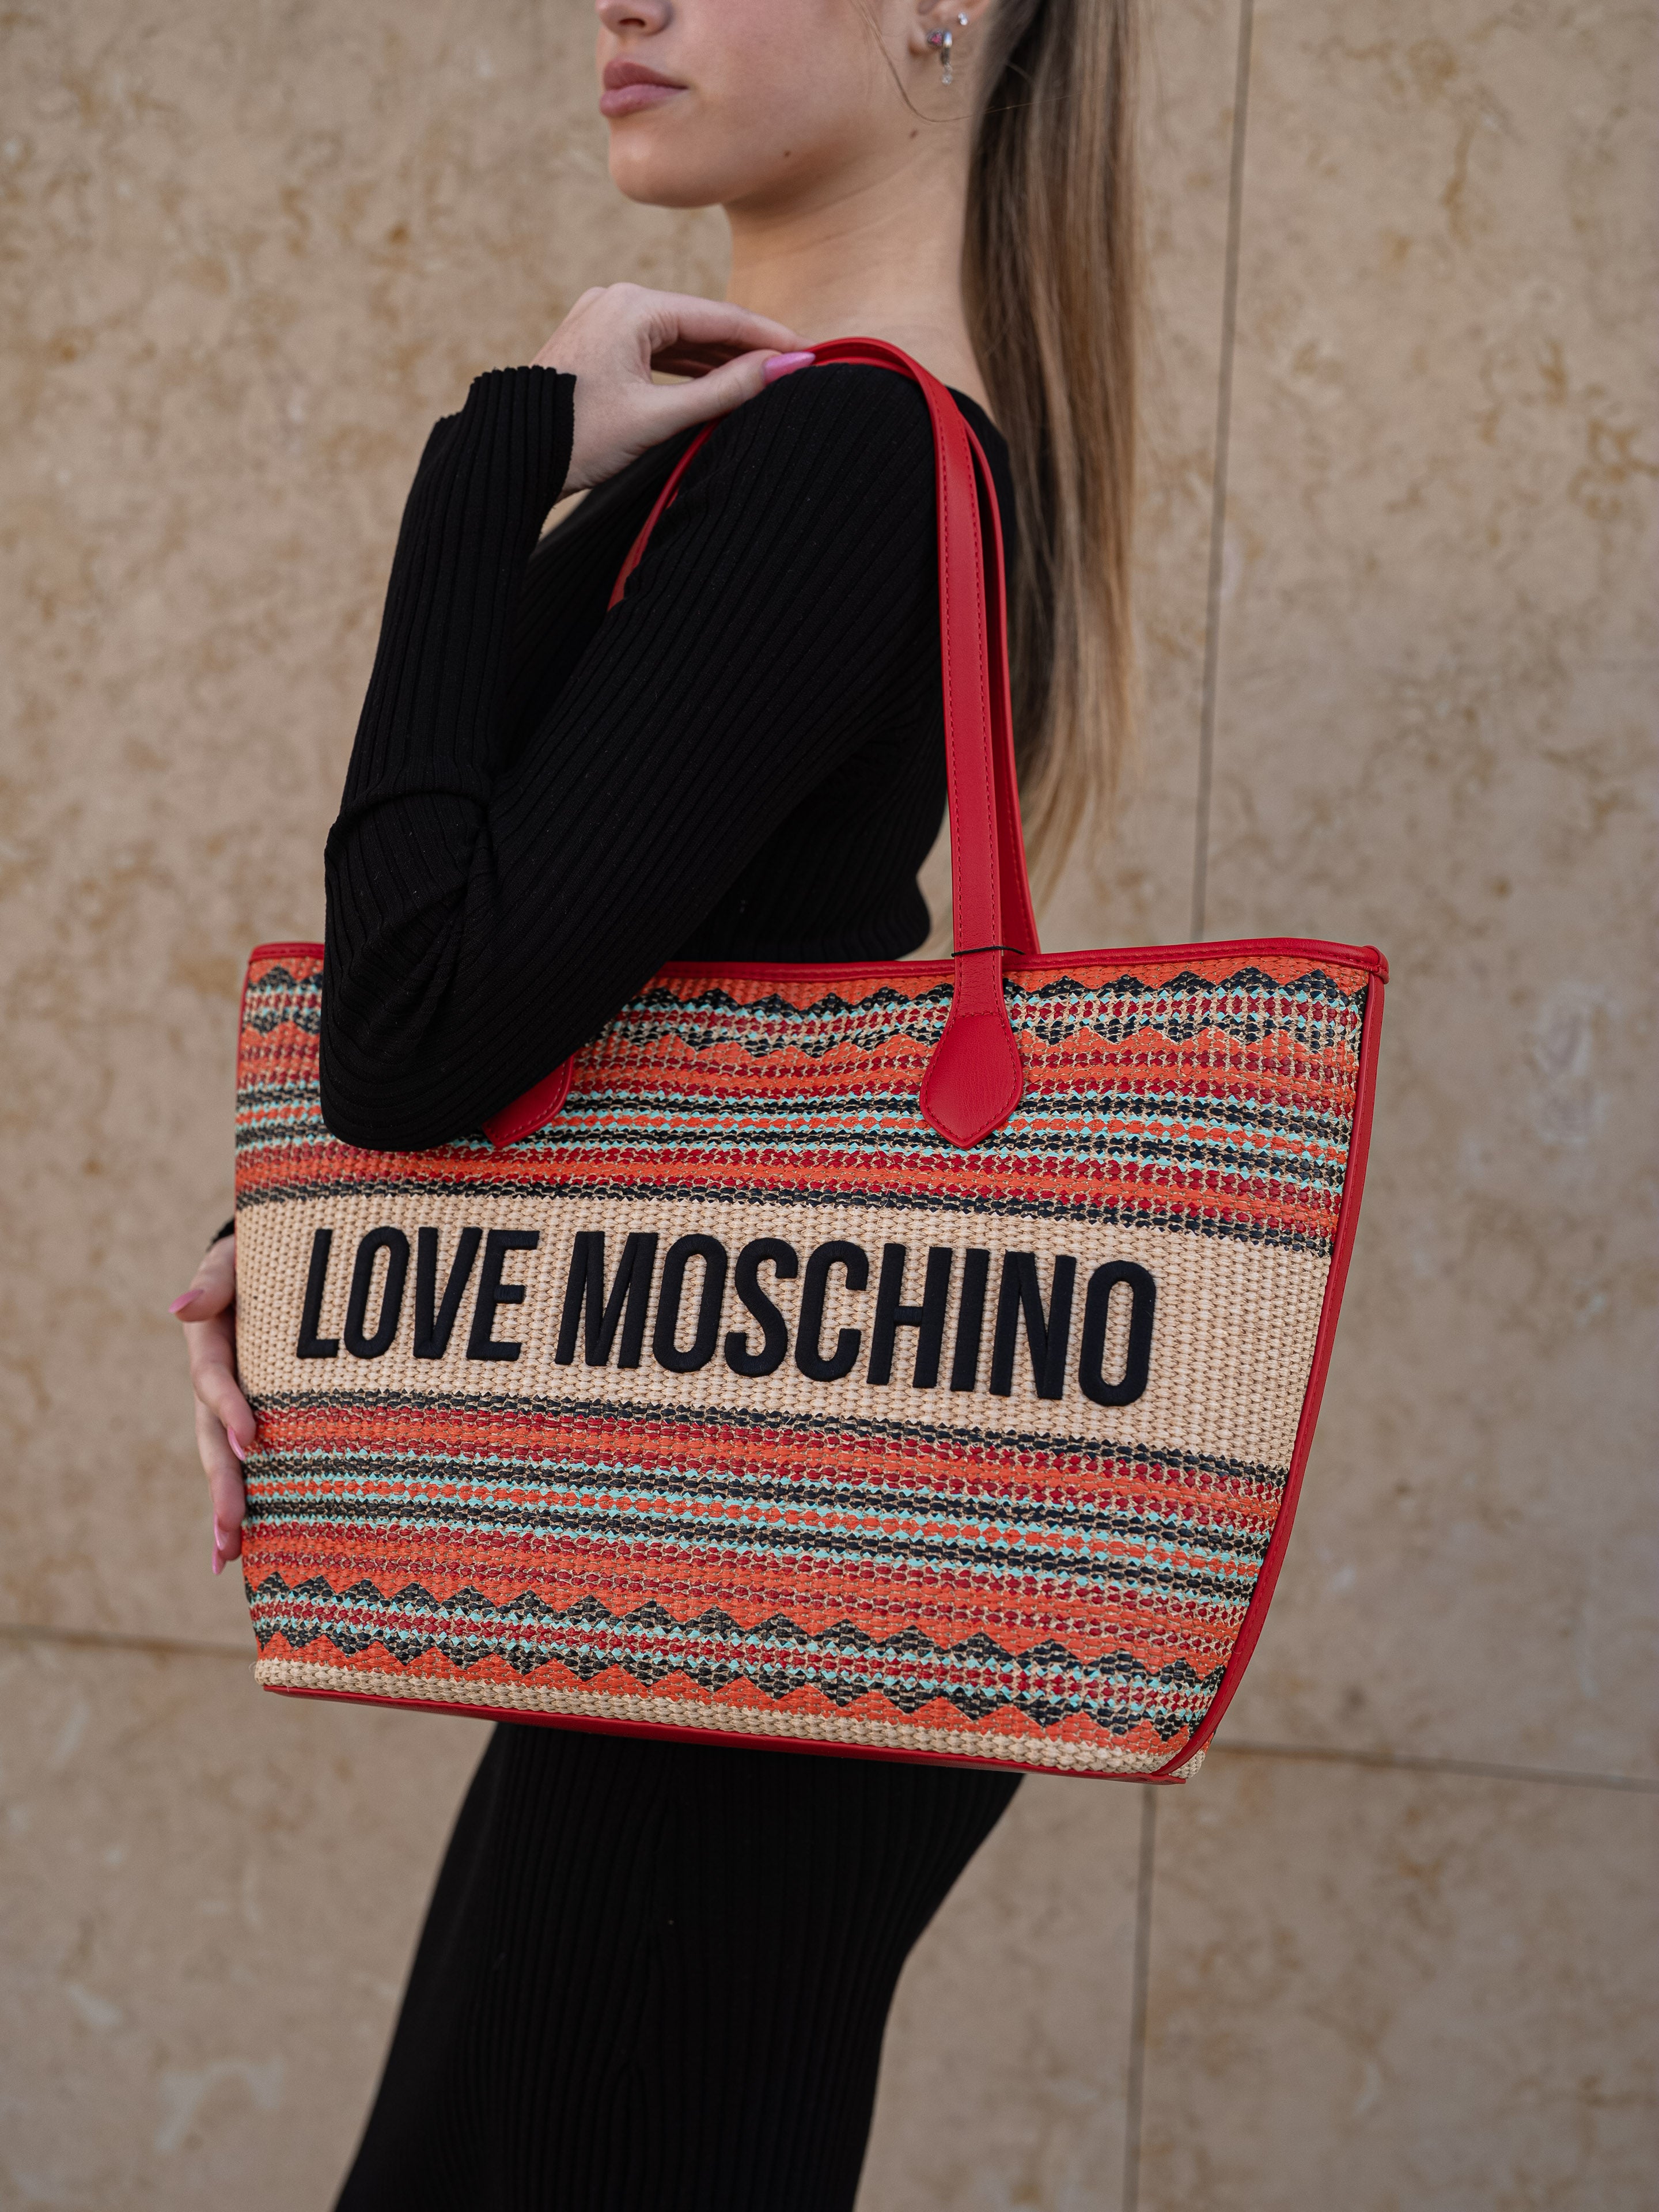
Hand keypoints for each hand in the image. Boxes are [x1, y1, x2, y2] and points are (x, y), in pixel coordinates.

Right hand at [170, 1233, 253, 1574]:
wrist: (270, 1265)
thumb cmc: (253, 1260)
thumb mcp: (230, 1261)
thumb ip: (213, 1283)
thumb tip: (180, 1308)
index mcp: (207, 1345)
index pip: (214, 1382)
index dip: (230, 1410)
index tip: (250, 1441)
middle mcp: (214, 1386)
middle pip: (211, 1441)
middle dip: (221, 1487)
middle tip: (229, 1531)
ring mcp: (230, 1406)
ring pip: (223, 1462)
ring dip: (227, 1508)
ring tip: (229, 1554)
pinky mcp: (253, 1417)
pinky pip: (247, 1462)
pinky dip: (245, 1502)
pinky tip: (246, 1547)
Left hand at [532, 285, 812, 490]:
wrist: (508, 454)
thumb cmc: (577, 438)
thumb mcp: (658, 417)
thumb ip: (725, 391)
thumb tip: (784, 368)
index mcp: (633, 305)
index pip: (721, 317)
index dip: (770, 337)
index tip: (811, 352)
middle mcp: (617, 298)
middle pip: (701, 322)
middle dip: (747, 346)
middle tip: (795, 366)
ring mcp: (603, 317)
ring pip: (678, 336)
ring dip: (718, 358)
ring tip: (763, 379)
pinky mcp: (595, 341)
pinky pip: (654, 347)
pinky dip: (685, 365)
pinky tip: (713, 382)